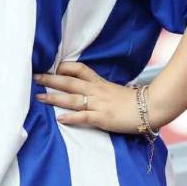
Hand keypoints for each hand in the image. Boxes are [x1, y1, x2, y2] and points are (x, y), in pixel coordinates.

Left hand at [34, 61, 157, 133]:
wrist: (151, 107)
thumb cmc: (134, 102)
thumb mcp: (114, 90)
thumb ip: (101, 89)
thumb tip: (89, 90)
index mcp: (99, 82)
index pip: (78, 69)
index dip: (64, 67)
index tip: (50, 67)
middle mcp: (96, 91)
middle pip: (69, 82)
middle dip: (50, 79)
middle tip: (35, 77)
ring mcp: (99, 104)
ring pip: (72, 99)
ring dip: (54, 98)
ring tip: (39, 97)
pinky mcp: (103, 118)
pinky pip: (84, 117)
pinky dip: (72, 118)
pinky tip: (60, 118)